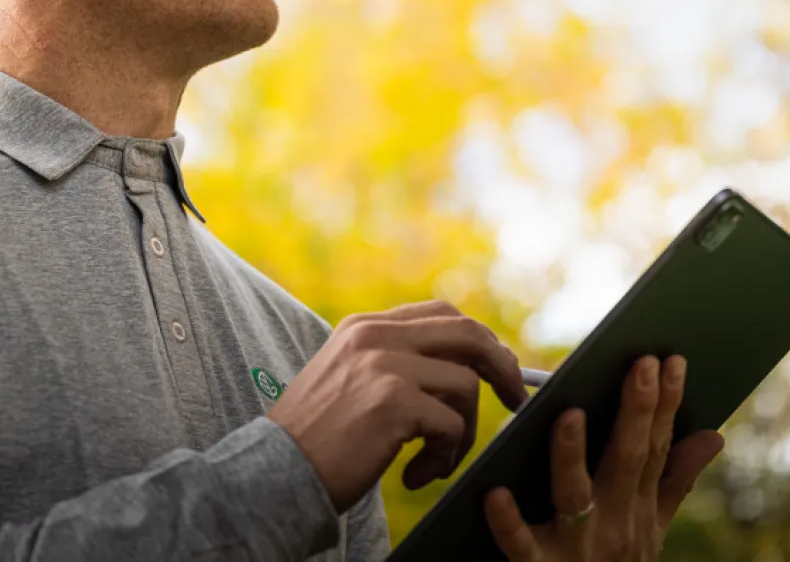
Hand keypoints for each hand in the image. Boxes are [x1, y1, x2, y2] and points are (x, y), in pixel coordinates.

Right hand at [267, 300, 528, 512]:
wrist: (273, 475)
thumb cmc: (316, 438)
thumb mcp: (348, 378)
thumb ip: (392, 361)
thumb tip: (460, 368)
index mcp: (366, 325)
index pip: (441, 313)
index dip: (478, 340)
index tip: (497, 367)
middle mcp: (375, 335)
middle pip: (467, 332)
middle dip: (501, 364)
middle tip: (516, 398)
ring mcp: (384, 364)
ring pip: (465, 384)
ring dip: (463, 432)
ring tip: (435, 461)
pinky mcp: (393, 402)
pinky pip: (451, 425)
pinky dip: (445, 457)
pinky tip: (414, 477)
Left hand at [483, 356, 724, 561]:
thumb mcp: (652, 527)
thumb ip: (676, 480)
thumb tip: (715, 434)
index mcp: (637, 506)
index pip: (657, 447)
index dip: (667, 404)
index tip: (672, 359)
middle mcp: (614, 523)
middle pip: (627, 460)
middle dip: (637, 412)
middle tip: (642, 364)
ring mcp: (577, 547)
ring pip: (575, 496)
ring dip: (572, 455)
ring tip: (569, 414)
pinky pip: (521, 545)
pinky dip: (510, 522)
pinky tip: (494, 492)